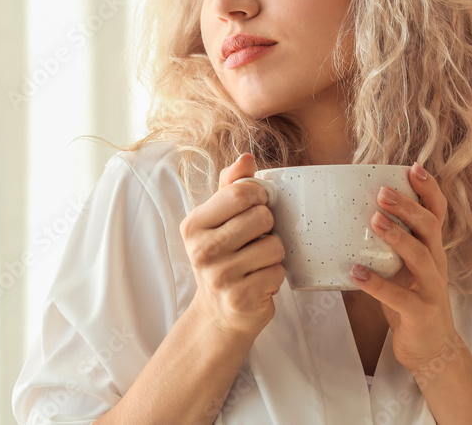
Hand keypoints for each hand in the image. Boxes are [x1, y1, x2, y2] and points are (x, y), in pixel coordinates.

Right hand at [180, 153, 285, 340]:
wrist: (217, 313)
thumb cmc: (223, 258)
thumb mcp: (219, 220)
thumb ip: (232, 186)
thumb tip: (246, 157)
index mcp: (194, 225)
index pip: (241, 193)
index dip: (259, 197)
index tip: (256, 208)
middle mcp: (202, 250)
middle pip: (262, 217)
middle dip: (267, 228)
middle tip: (254, 241)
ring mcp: (220, 277)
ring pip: (274, 246)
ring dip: (273, 254)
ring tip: (256, 263)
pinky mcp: (241, 298)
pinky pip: (278, 273)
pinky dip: (275, 277)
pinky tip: (258, 282)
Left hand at [349, 162, 462, 376]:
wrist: (431, 348)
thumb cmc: (411, 300)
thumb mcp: (405, 267)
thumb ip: (390, 244)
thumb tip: (350, 214)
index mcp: (433, 249)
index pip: (437, 213)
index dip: (429, 190)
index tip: (413, 167)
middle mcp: (437, 263)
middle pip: (430, 228)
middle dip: (408, 207)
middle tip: (383, 192)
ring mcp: (432, 288)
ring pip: (421, 256)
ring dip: (397, 237)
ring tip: (374, 221)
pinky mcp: (420, 312)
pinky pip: (400, 296)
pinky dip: (376, 284)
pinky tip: (355, 273)